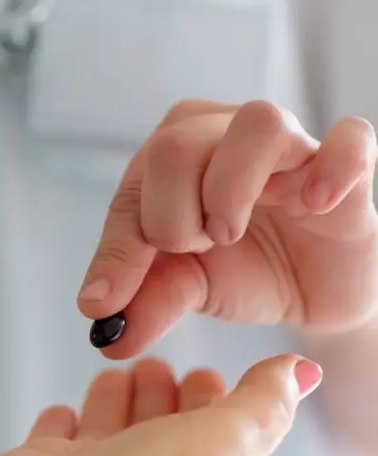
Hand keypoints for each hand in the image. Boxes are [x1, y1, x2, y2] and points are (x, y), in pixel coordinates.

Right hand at [0, 355, 321, 455]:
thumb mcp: (219, 447)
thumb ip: (258, 407)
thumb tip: (299, 373)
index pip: (208, 434)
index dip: (209, 401)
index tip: (208, 373)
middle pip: (154, 429)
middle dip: (159, 393)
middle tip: (160, 363)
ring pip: (104, 429)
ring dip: (112, 400)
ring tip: (119, 373)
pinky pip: (50, 441)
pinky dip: (58, 423)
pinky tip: (62, 411)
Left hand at [78, 100, 377, 356]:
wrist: (309, 295)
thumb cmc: (239, 269)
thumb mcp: (184, 286)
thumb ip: (145, 301)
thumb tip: (105, 331)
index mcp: (171, 150)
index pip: (132, 184)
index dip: (121, 248)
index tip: (109, 301)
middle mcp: (224, 129)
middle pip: (177, 145)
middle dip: (174, 216)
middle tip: (198, 250)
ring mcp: (289, 143)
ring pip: (257, 124)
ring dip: (233, 190)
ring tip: (232, 234)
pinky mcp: (348, 167)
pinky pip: (351, 139)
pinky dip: (332, 167)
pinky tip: (313, 205)